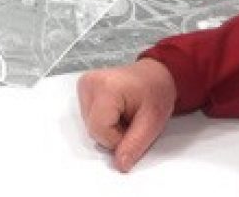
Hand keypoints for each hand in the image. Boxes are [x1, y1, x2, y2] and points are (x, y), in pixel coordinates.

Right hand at [77, 58, 176, 172]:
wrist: (154, 75)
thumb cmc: (155, 92)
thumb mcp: (152, 123)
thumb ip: (135, 145)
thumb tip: (120, 164)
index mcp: (106, 87)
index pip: (99, 130)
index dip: (118, 138)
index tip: (133, 127)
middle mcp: (89, 83)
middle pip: (93, 129)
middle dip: (113, 133)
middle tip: (130, 120)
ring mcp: (84, 84)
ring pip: (90, 125)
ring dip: (108, 128)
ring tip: (124, 115)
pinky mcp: (83, 88)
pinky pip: (89, 117)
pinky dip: (103, 121)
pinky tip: (115, 111)